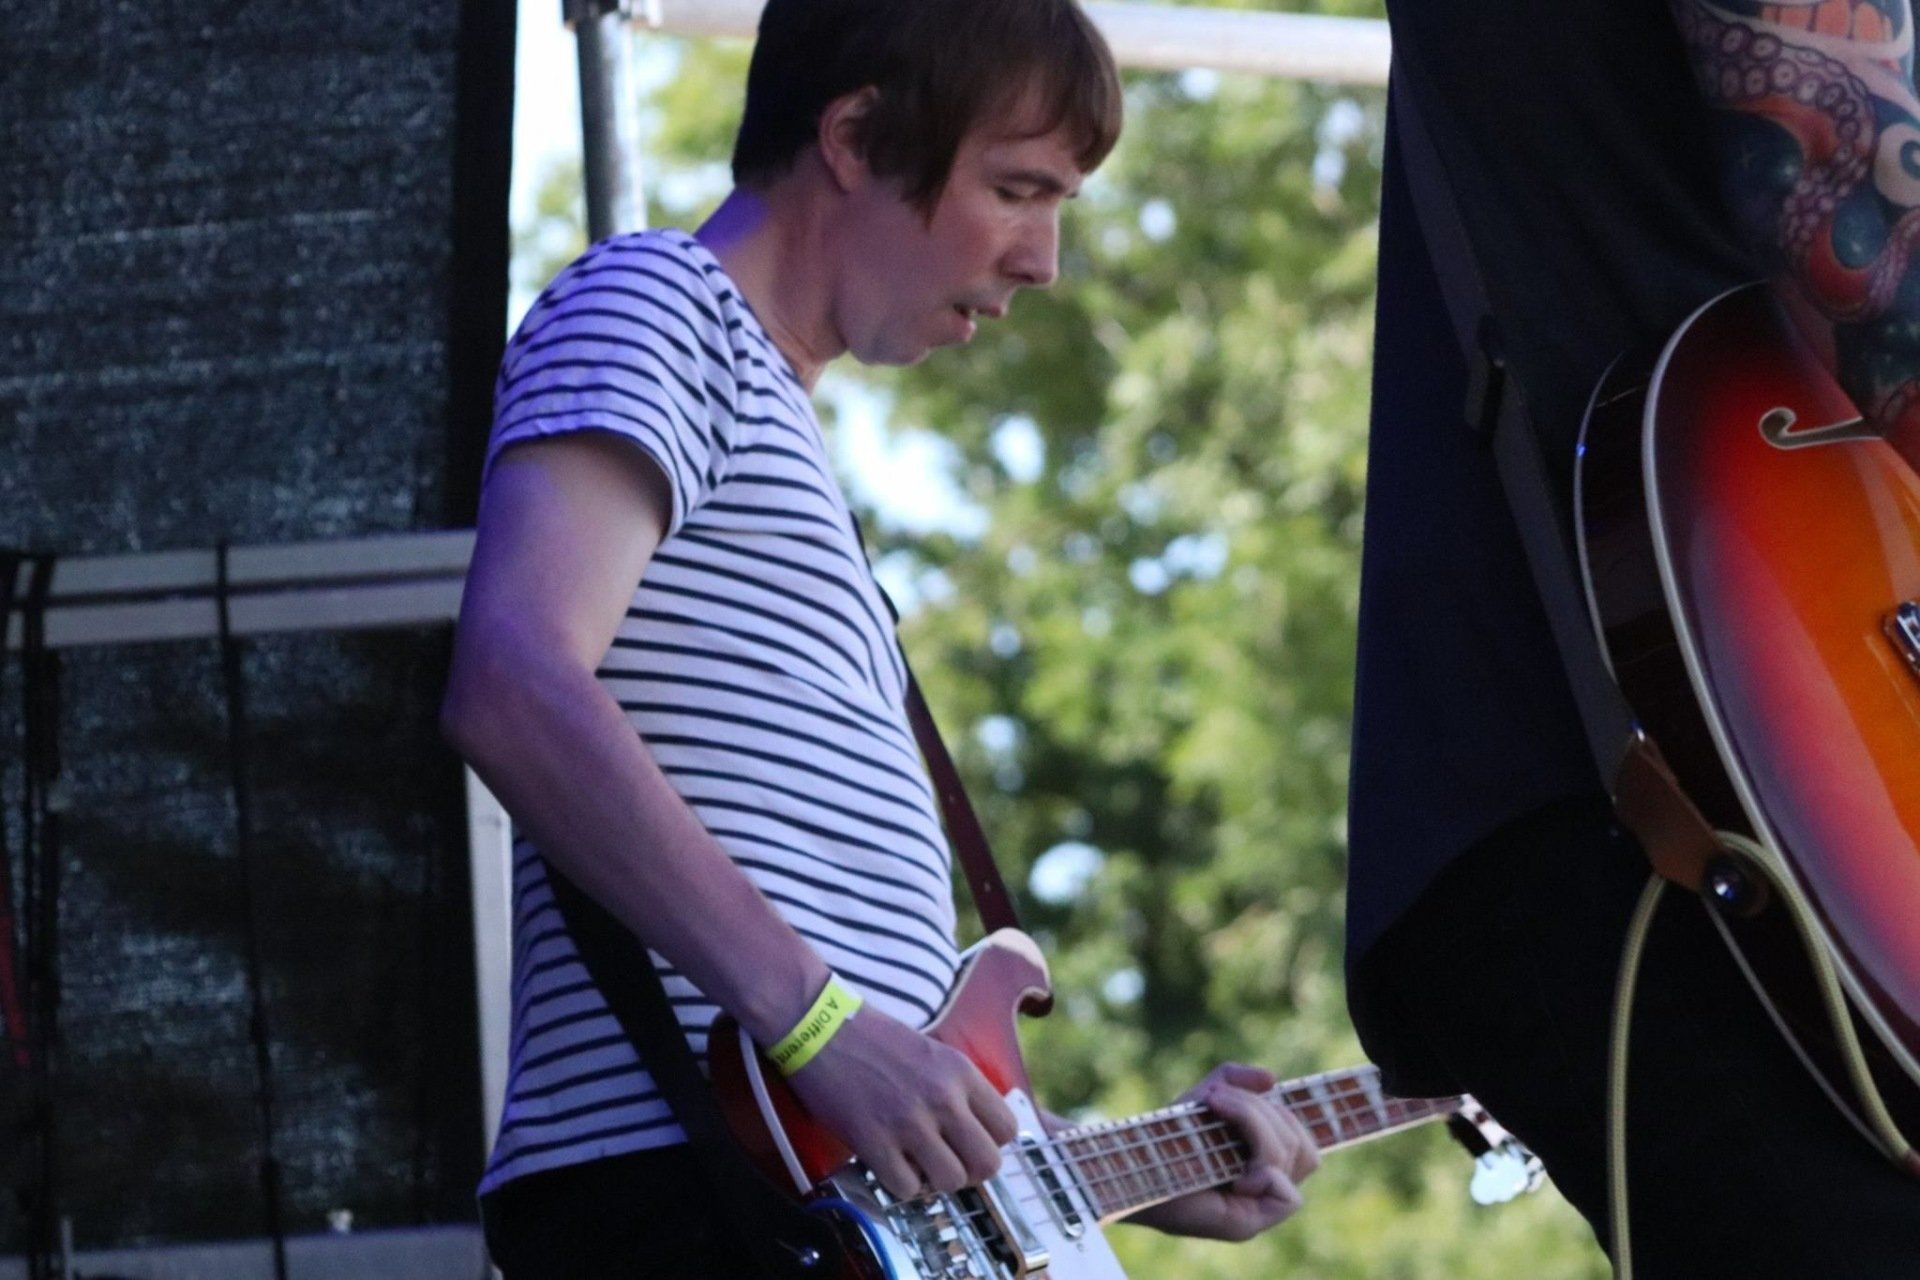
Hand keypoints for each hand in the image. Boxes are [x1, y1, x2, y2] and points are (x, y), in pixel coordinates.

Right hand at [783, 1003, 1018, 1199]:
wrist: (819, 1025)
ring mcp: (909, 1122)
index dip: (989, 1142)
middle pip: (988, 1164)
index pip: (1007, 1129)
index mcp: (960, 1071)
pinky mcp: (874, 1142)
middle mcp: (943, 1098)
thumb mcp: (931, 1052)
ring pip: (951, 1181)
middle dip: (970, 1170)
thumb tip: (973, 1131)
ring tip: (916, 1162)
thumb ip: (957, 1087)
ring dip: (935, 1180)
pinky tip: (889, 1162)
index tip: (967, 1141)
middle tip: (947, 1161)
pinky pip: (907, 1189)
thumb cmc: (871, 1037)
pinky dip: (900, 1184)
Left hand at [1124, 1063, 1319, 1241]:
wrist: (1129, 1163)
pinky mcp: (1244, 1226)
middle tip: (1216, 1099)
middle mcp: (1264, 1189)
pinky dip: (1265, 1169)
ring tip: (1214, 1106)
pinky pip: (1289, 1198)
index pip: (1305, 1143)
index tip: (1265, 1091)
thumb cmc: (1165, 1136)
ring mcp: (1256, 1210)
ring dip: (1256, 1123)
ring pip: (1294, 1160)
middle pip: (1302, 1146)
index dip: (1293, 1118)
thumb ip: (1235, 1080)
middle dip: (1260, 1111)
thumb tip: (1272, 1079)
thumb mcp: (1203, 1098)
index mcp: (1262, 1161)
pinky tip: (1232, 1165)